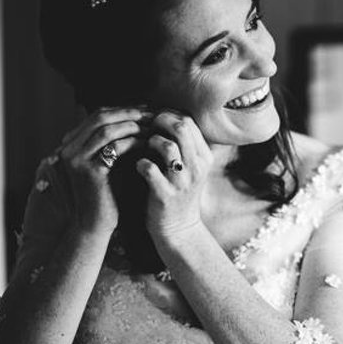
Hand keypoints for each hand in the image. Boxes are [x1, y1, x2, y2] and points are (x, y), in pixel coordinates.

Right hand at [57, 107, 148, 235]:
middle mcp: (69, 149)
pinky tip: (148, 142)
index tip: (145, 109)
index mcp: (72, 143)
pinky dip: (133, 141)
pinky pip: (114, 147)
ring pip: (106, 130)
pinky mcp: (90, 171)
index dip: (122, 110)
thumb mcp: (109, 161)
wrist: (96, 223)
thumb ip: (115, 141)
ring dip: (133, 125)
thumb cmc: (108, 192)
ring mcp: (77, 159)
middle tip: (152, 113)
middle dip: (128, 113)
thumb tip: (138, 117)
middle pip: (100, 117)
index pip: (97, 115)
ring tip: (152, 126)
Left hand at [136, 111, 213, 240]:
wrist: (178, 229)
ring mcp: (182, 181)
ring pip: (167, 146)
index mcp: (204, 157)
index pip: (189, 121)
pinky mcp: (165, 195)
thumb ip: (184, 144)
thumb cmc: (179, 192)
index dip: (168, 114)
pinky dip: (140, 163)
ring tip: (143, 146)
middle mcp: (197, 167)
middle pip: (181, 128)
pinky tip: (137, 165)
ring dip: (150, 141)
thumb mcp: (190, 167)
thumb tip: (165, 115)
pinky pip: (150, 169)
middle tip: (146, 126)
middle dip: (159, 121)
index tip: (153, 117)